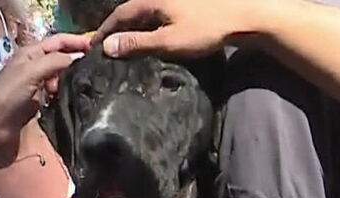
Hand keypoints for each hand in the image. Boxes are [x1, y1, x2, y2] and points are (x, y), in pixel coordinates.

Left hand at [0, 34, 90, 159]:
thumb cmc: (8, 94)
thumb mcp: (31, 72)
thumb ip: (55, 62)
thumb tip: (79, 56)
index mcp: (31, 53)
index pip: (58, 41)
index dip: (76, 42)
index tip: (97, 48)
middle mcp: (34, 66)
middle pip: (60, 58)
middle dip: (75, 61)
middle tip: (91, 71)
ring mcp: (35, 85)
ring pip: (59, 77)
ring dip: (69, 80)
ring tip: (79, 87)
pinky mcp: (37, 102)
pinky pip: (56, 94)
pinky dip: (64, 94)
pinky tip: (71, 99)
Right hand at [92, 0, 250, 58]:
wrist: (245, 17)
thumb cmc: (206, 29)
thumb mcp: (168, 41)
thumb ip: (137, 43)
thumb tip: (108, 47)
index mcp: (152, 1)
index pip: (119, 14)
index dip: (105, 31)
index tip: (94, 48)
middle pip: (131, 13)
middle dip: (117, 30)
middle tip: (107, 50)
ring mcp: (175, 1)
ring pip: (146, 15)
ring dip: (134, 30)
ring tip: (126, 49)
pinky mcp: (188, 8)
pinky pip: (160, 17)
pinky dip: (150, 29)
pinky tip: (152, 41)